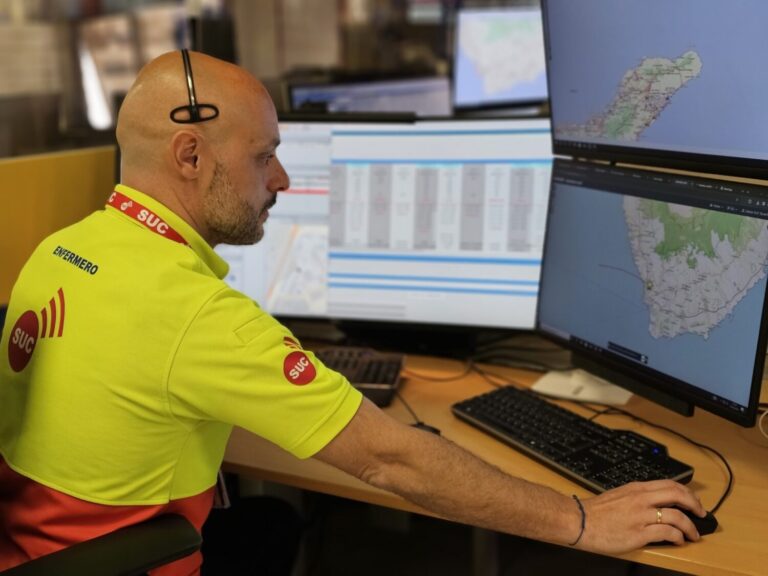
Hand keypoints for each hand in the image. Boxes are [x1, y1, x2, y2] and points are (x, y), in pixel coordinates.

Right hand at [576, 480, 704, 553]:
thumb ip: (638, 497)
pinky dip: (677, 537)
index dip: (687, 493)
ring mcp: (641, 516)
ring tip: (694, 534)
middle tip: (701, 513)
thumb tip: (655, 503)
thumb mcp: (620, 495)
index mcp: (637, 488)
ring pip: (676, 516)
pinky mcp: (639, 533)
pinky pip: (667, 533)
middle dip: (694, 505)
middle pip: (677, 495)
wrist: (580, 521)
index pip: (670, 484)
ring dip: (690, 526)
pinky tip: (678, 540)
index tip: (693, 501)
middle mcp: (641, 499)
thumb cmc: (596, 511)